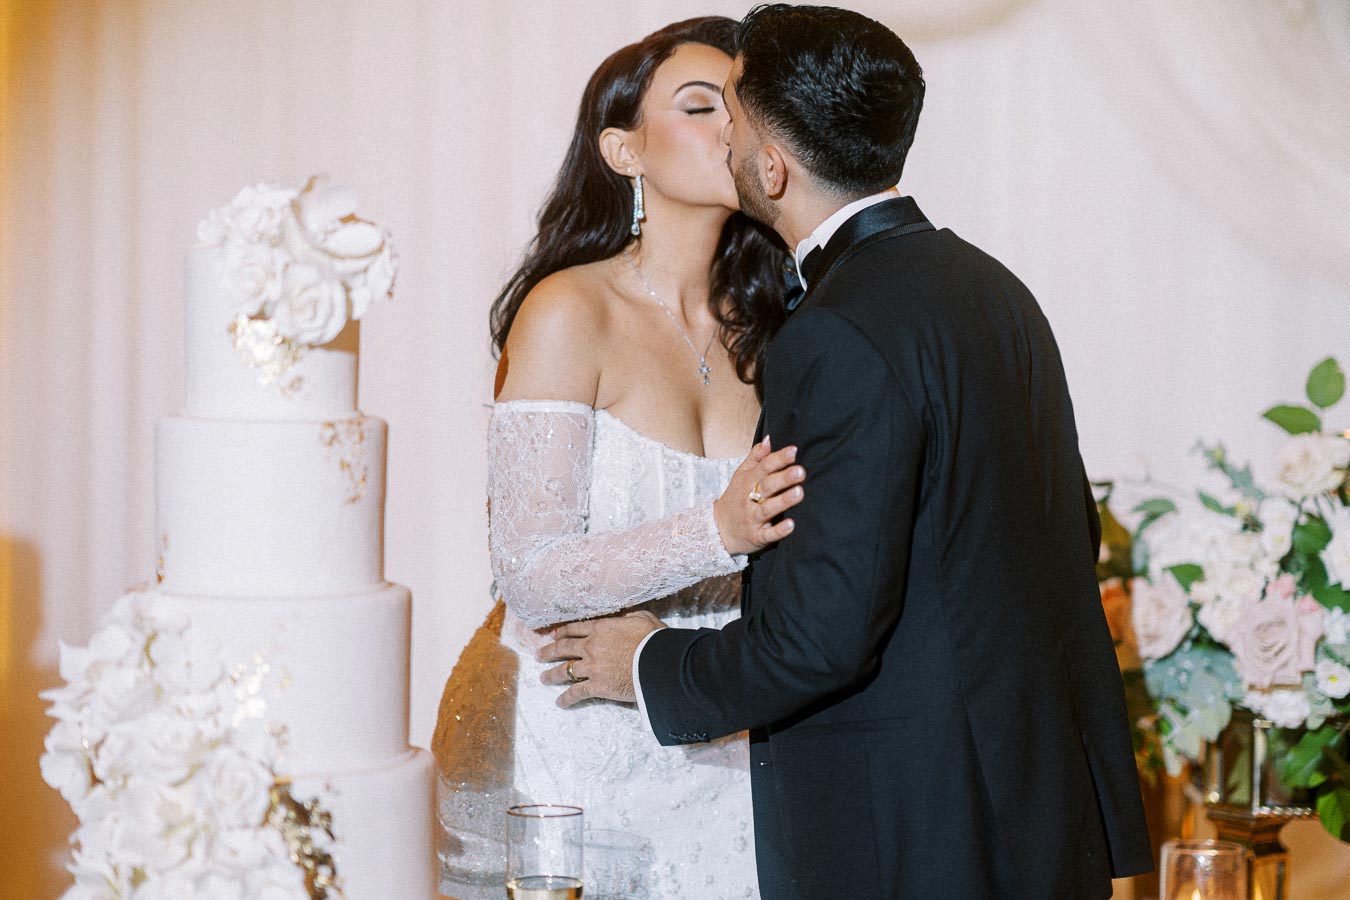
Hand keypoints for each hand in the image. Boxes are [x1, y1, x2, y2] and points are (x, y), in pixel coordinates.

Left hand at [537, 611, 665, 706]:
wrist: (657, 663)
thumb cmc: (654, 640)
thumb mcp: (643, 619)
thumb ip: (630, 616)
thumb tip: (626, 617)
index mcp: (601, 628)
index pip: (575, 629)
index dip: (562, 632)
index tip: (552, 635)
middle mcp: (591, 646)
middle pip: (563, 648)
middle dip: (549, 651)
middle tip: (539, 655)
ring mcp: (592, 666)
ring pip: (565, 670)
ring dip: (552, 675)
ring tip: (543, 678)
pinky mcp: (597, 685)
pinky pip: (576, 692)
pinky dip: (567, 699)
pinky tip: (560, 703)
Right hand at [712, 436, 805, 555]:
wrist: (718, 529)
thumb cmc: (735, 498)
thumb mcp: (741, 475)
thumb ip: (756, 458)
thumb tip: (769, 439)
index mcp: (748, 481)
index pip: (764, 467)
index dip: (778, 459)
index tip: (793, 451)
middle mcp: (749, 499)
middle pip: (767, 486)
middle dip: (783, 478)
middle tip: (800, 471)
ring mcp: (753, 518)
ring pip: (768, 509)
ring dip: (783, 501)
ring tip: (799, 493)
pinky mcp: (756, 537)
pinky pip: (768, 534)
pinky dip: (779, 531)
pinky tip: (791, 525)